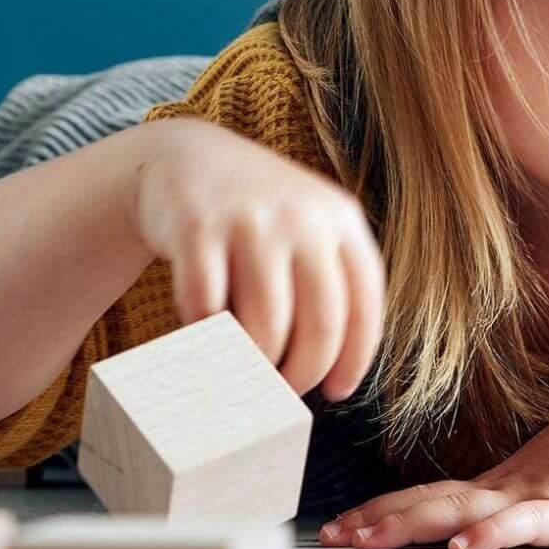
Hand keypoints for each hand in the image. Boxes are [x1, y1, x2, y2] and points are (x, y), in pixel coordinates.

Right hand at [130, 120, 384, 401]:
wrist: (183, 157)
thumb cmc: (256, 216)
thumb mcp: (309, 227)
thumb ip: (331, 281)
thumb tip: (337, 370)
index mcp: (342, 219)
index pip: (365, 306)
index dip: (355, 360)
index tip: (336, 391)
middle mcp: (303, 217)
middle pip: (321, 325)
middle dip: (302, 373)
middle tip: (282, 391)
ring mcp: (250, 220)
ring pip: (266, 325)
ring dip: (255, 364)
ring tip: (245, 371)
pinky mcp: (197, 228)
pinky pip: (208, 309)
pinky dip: (206, 335)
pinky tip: (204, 335)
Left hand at [317, 371, 548, 548]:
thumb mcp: (546, 495)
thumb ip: (514, 514)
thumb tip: (471, 536)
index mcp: (494, 490)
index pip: (423, 499)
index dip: (378, 512)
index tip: (335, 530)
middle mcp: (503, 490)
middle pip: (427, 503)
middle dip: (376, 520)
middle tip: (330, 538)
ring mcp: (534, 498)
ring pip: (460, 510)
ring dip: (409, 523)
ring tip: (367, 540)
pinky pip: (527, 526)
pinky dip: (492, 534)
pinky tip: (462, 548)